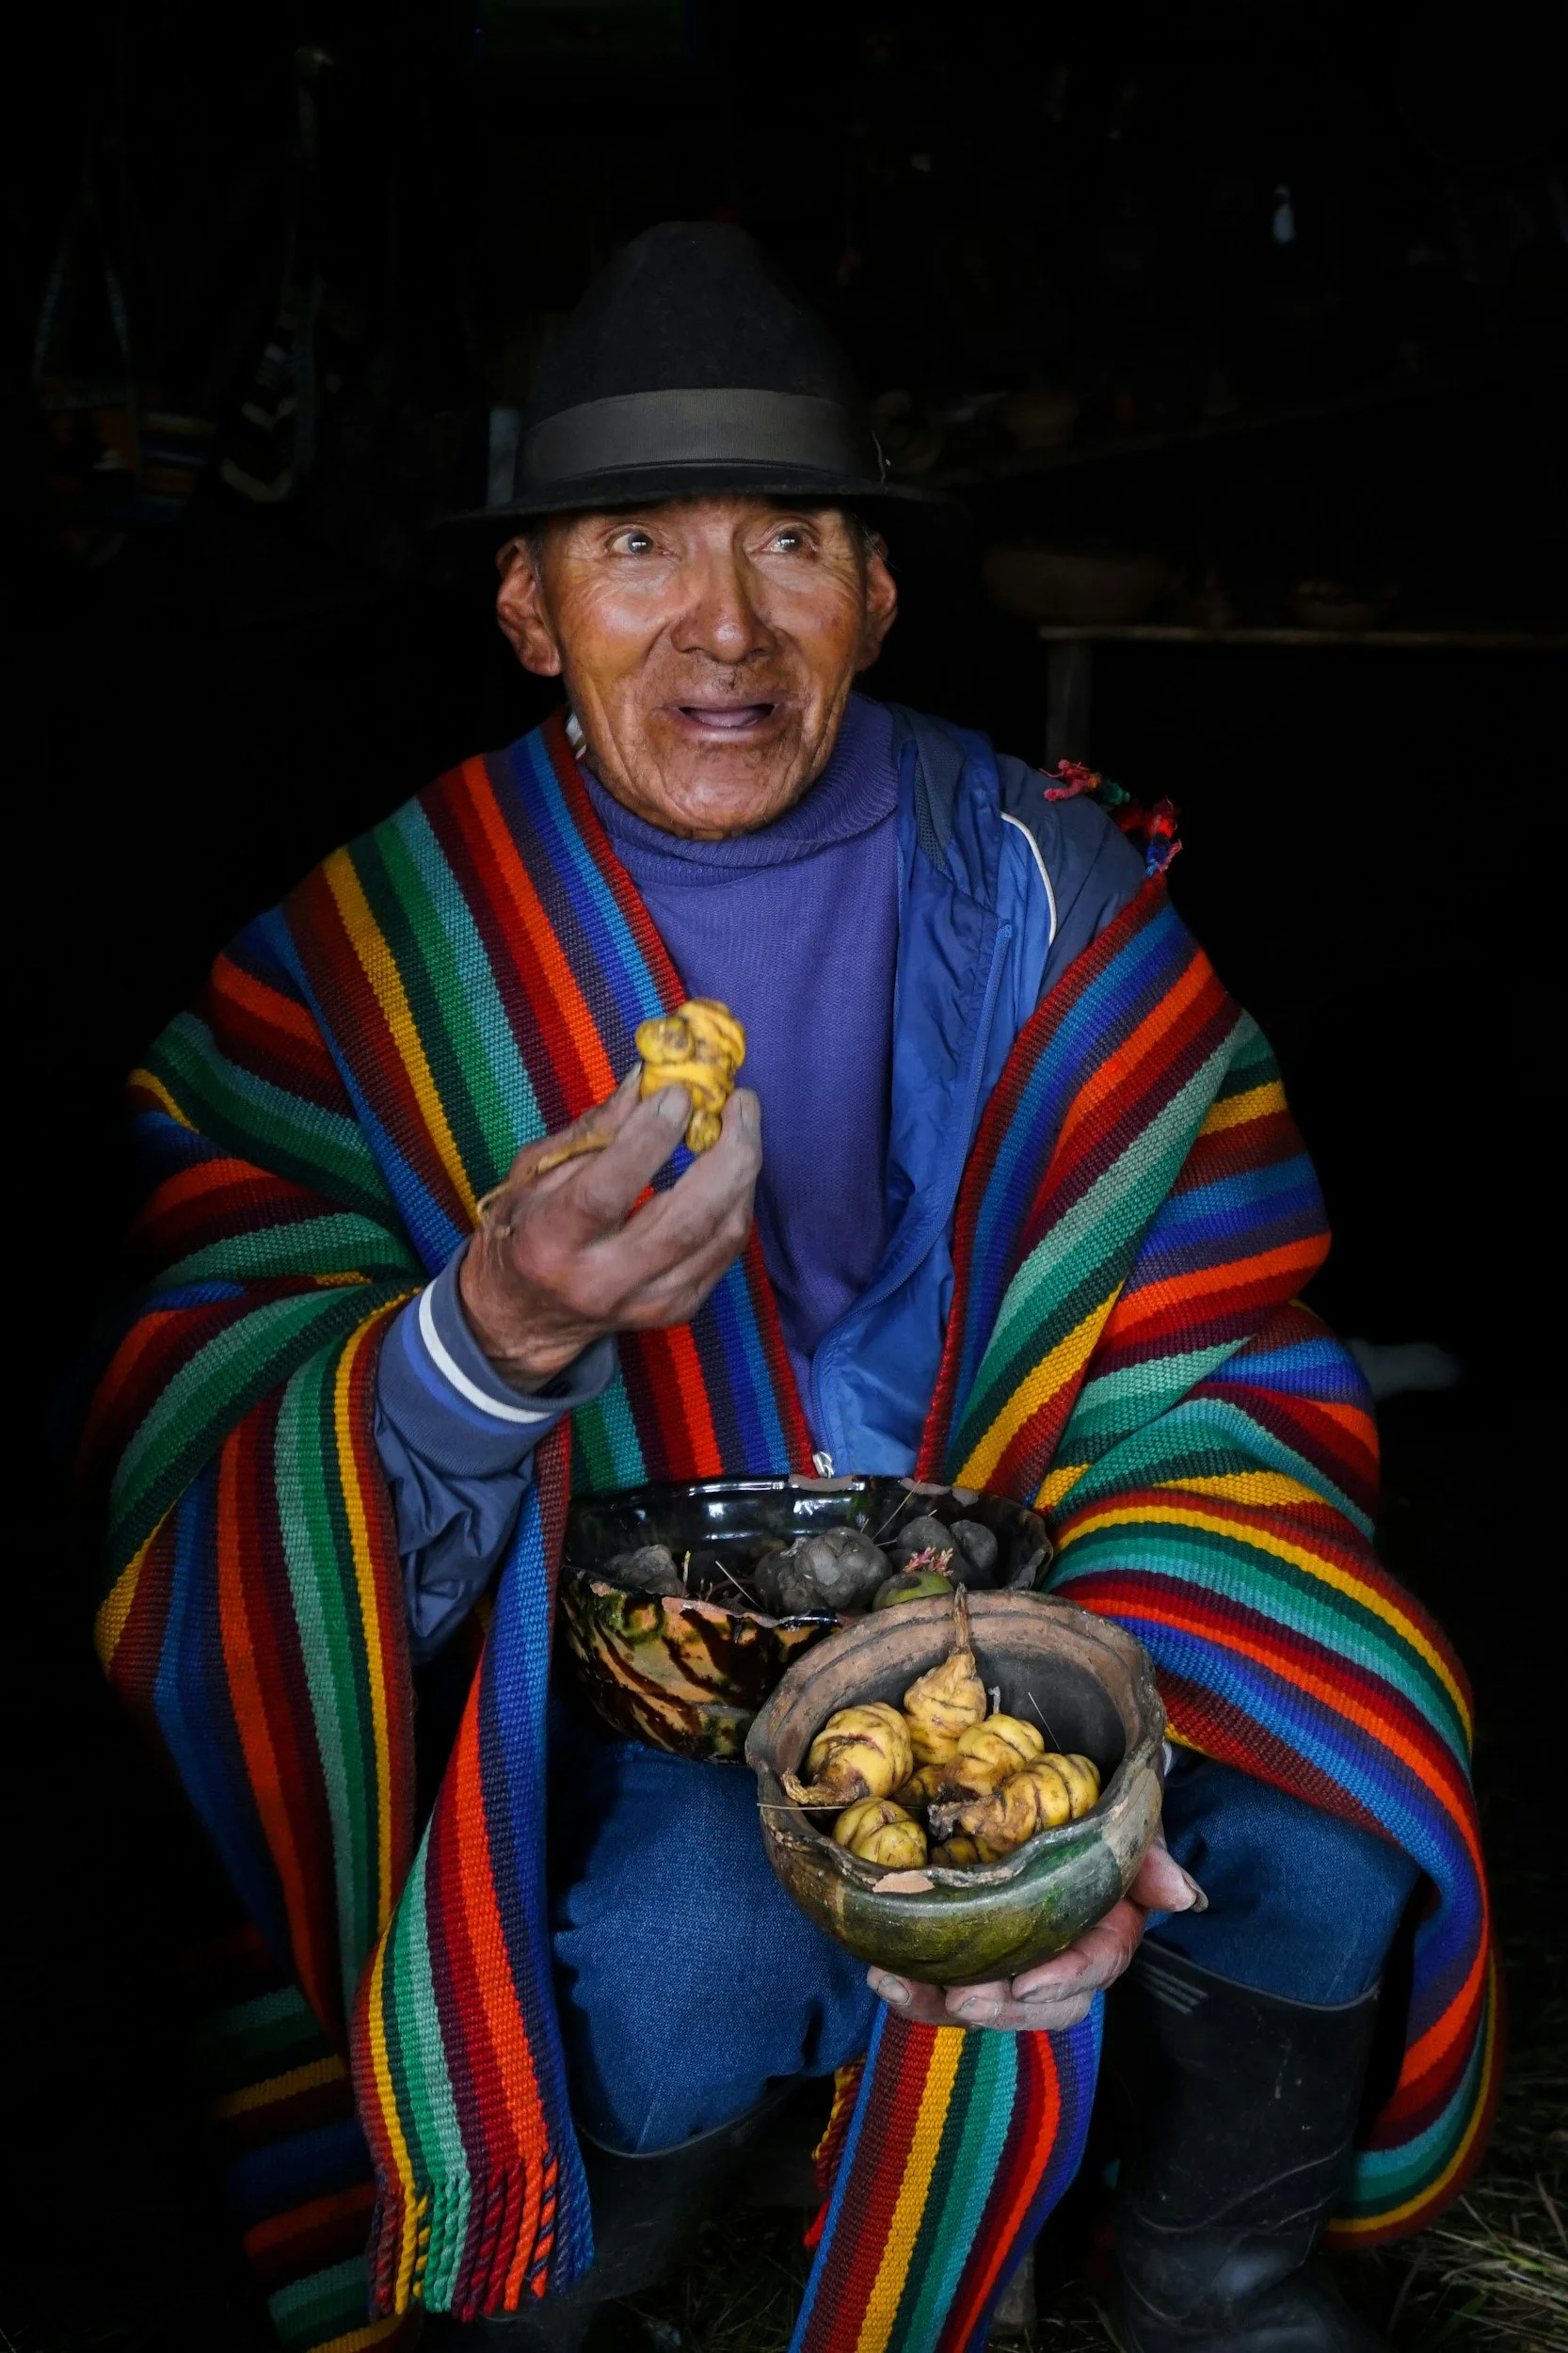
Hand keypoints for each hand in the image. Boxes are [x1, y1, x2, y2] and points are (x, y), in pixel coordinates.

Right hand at [458, 1072, 762, 1386]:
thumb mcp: (537, 1172)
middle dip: (726, 1153)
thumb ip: (595, 1129)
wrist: (527, 1313)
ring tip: (742, 1124)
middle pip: (684, 1220)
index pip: (606, 1193)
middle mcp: (600, 1281)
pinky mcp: (675, 1309)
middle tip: (739, 1102)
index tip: (679, 1094)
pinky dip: (738, 1201)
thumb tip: (648, 1079)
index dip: (649, 1140)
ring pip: (718, 1235)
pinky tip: (735, 1167)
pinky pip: (726, 1251)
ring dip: (743, 1172)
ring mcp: (644, 1302)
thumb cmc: (526, 1229)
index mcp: (551, 1242)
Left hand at [866, 1833, 1204, 2032]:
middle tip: (961, 1998)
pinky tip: (882, 1974)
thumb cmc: (1096, 1816)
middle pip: (1039, 2006)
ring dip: (938, 2005)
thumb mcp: (1129, 1827)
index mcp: (1105, 1932)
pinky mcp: (970, 1955)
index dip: (1066, 1978)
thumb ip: (1150, 1857)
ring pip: (985, 2004)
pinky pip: (943, 1985)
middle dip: (1000, 2009)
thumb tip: (1182, 1895)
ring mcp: (1012, 1961)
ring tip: (900, 1986)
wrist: (1056, 1798)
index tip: (1028, 1981)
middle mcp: (1060, 1959)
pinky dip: (912, 1988)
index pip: (1095, 1966)